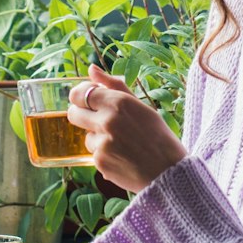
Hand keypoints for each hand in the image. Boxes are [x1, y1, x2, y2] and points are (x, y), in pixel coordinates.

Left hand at [67, 64, 186, 193]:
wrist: (169, 172)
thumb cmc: (158, 137)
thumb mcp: (141, 106)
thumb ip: (114, 86)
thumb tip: (92, 69)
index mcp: (118, 103)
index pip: (79, 94)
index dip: (79, 97)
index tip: (86, 101)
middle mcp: (107, 121)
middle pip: (73, 114)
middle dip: (82, 116)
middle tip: (98, 122)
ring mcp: (102, 143)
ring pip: (86, 137)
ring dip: (97, 140)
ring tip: (122, 145)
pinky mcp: (100, 163)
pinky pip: (94, 155)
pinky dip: (105, 156)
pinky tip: (123, 158)